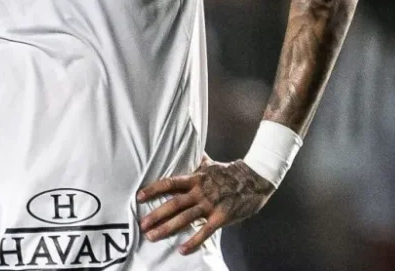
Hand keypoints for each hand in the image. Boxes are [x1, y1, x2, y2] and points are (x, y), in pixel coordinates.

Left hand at [137, 158, 274, 254]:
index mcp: (195, 178)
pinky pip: (205, 231)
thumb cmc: (230, 172)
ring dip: (167, 228)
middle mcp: (200, 191)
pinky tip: (182, 250)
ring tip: (152, 236)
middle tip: (141, 225)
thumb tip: (188, 145)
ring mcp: (210, 205)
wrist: (255, 179)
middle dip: (156, 215)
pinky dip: (193, 241)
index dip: (154, 189)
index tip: (139, 197)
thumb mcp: (210, 164)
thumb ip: (197, 160)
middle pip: (173, 203)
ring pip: (185, 218)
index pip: (170, 183)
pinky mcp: (221, 217)